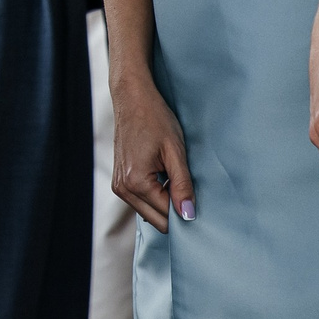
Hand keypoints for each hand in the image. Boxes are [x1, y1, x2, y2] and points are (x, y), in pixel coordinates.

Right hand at [110, 73, 193, 232]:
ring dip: (165, 203)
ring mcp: (119, 186)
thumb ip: (182, 185)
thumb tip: (189, 216)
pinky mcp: (119, 181)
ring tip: (174, 178)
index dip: (186, 212)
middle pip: (157, 221)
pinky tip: (164, 177)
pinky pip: (141, 201)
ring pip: (149, 213)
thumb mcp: (175, 151)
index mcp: (136, 183)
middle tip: (190, 190)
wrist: (132, 98)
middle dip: (175, 211)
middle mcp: (123, 189)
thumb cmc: (155, 119)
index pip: (167, 216)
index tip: (199, 200)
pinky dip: (155, 196)